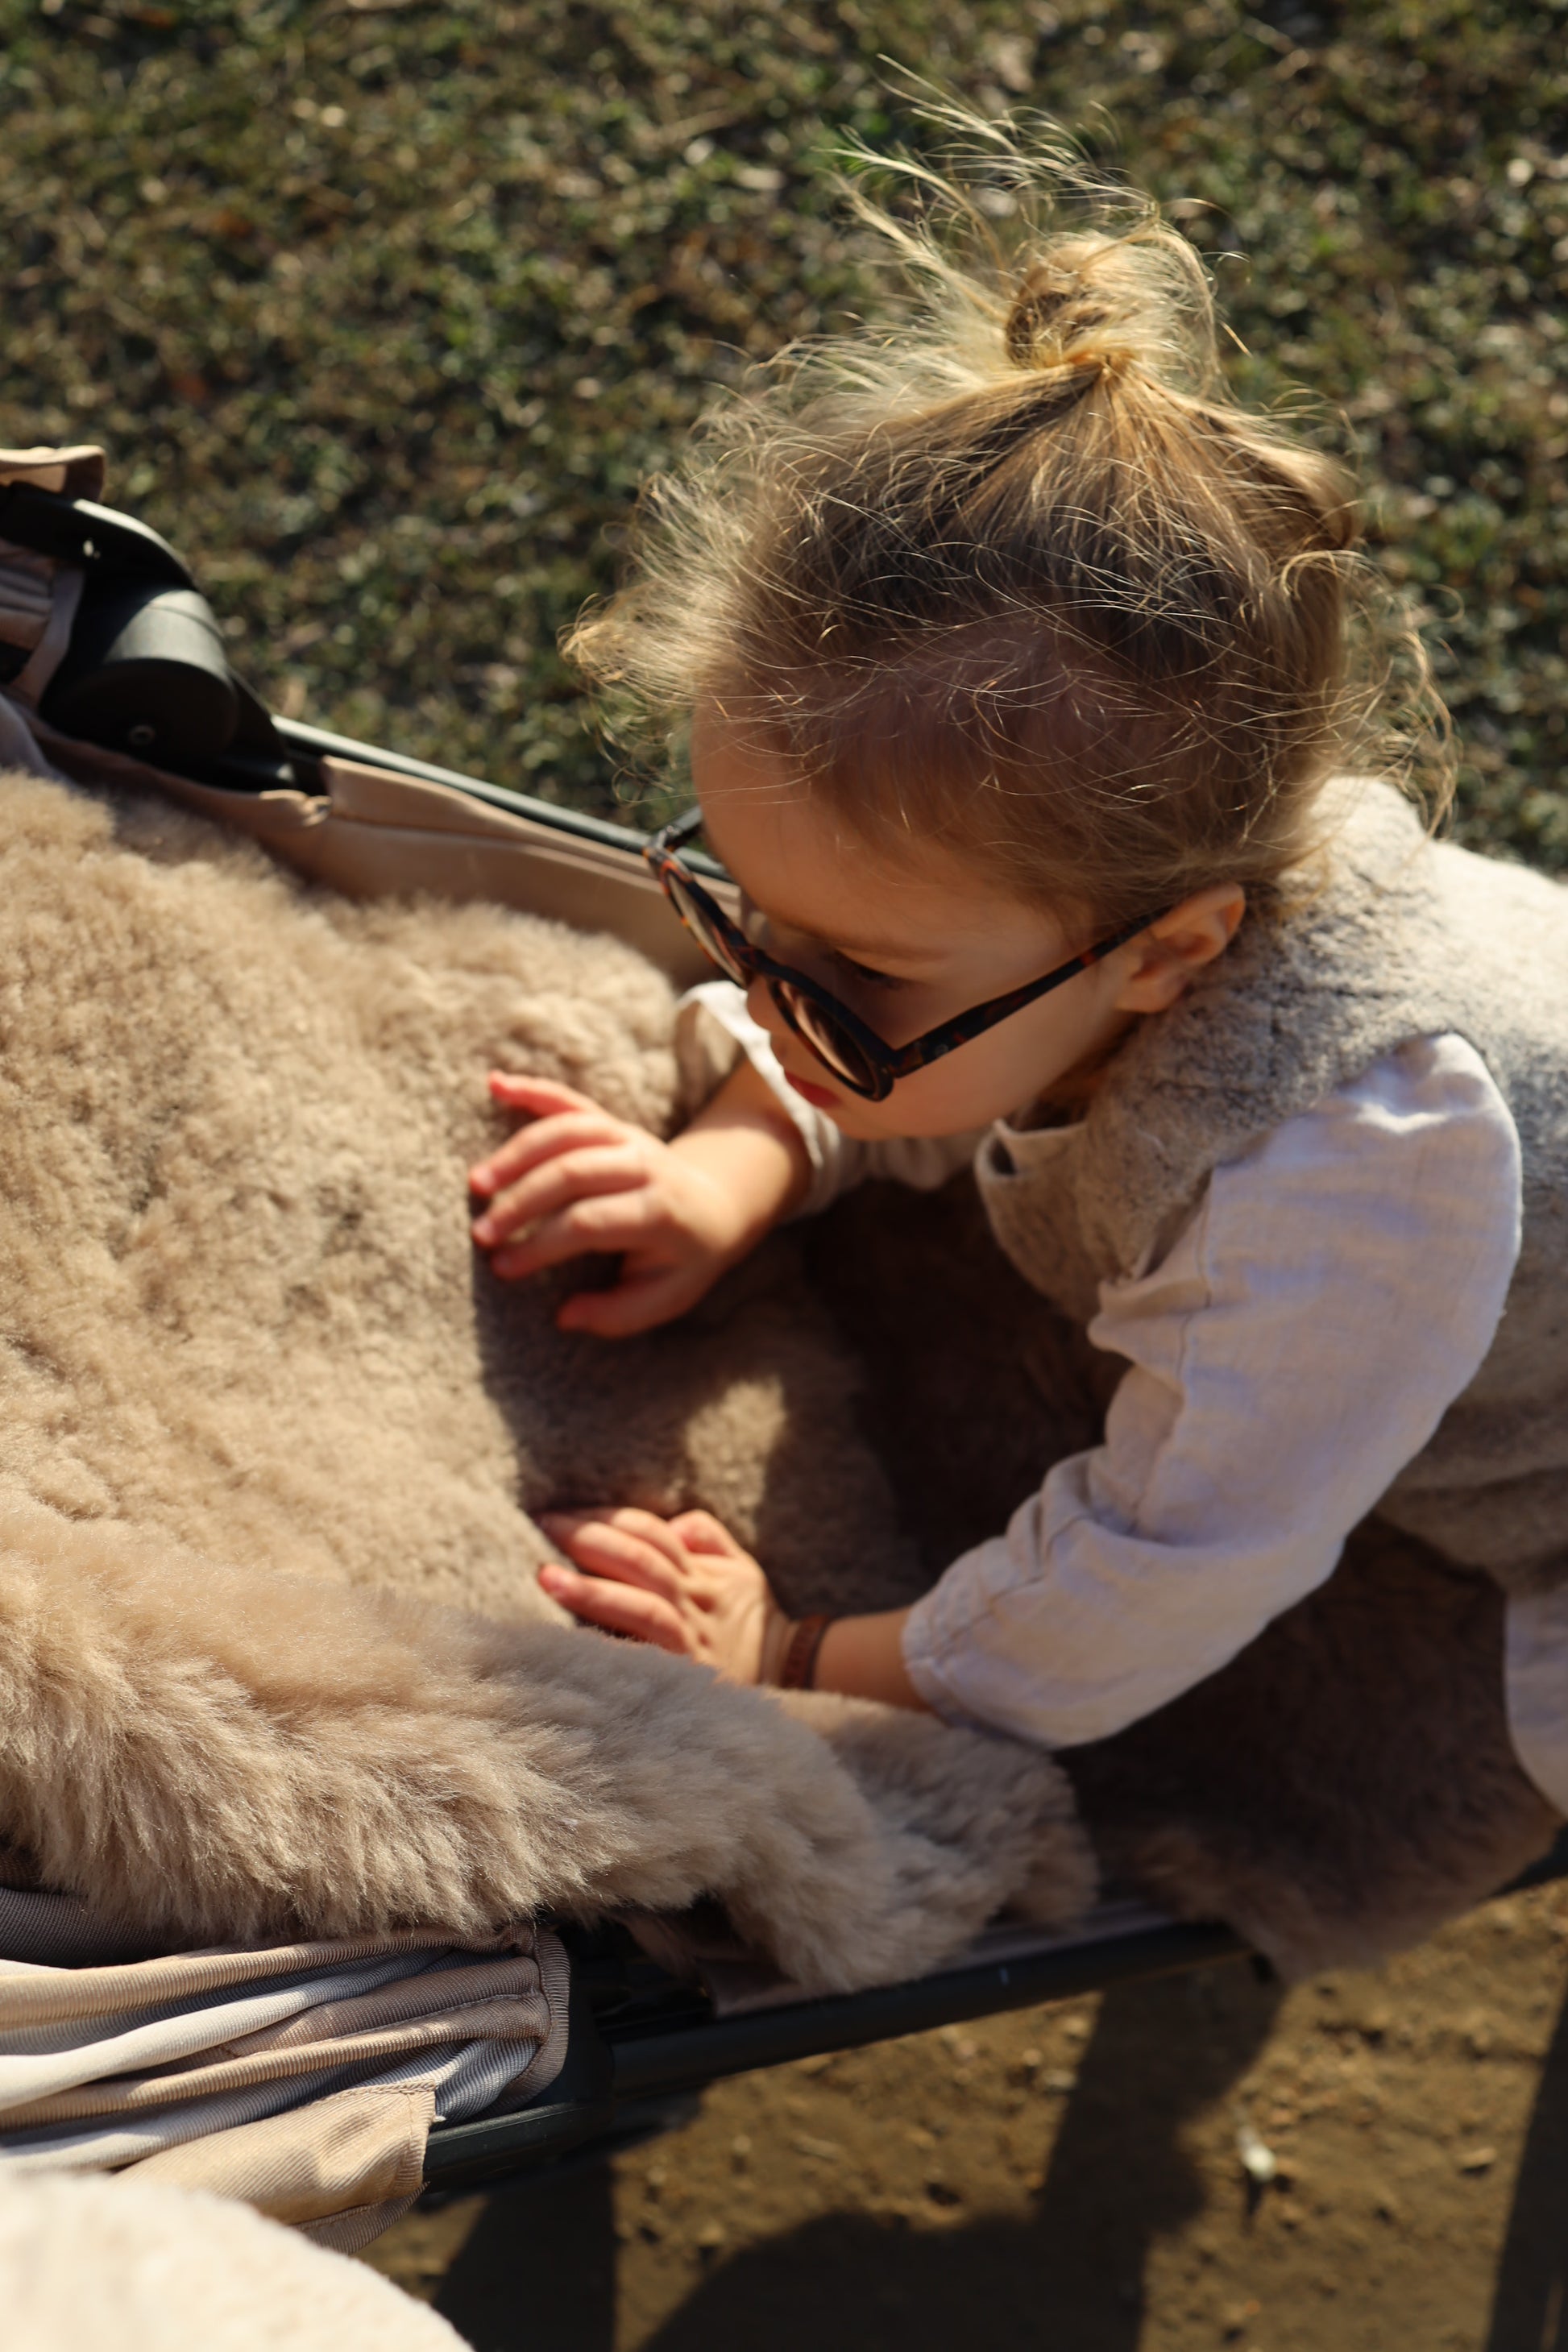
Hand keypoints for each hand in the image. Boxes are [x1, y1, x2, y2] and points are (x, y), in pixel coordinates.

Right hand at [469, 1074, 765, 1337]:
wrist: (718, 1205)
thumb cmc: (685, 1258)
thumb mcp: (668, 1296)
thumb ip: (619, 1314)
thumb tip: (565, 1317)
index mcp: (659, 1211)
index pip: (589, 1222)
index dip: (543, 1244)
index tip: (504, 1267)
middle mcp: (644, 1165)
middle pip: (573, 1173)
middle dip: (522, 1202)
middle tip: (480, 1234)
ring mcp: (628, 1137)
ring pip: (566, 1132)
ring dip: (517, 1153)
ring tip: (477, 1183)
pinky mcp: (612, 1123)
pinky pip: (571, 1101)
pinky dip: (534, 1090)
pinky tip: (496, 1084)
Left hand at [537, 1506, 782, 1684]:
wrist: (796, 1677)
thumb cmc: (752, 1623)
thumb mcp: (741, 1571)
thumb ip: (707, 1536)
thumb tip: (669, 1523)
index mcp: (704, 1571)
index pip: (651, 1532)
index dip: (608, 1517)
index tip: (561, 1512)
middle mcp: (697, 1600)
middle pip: (641, 1559)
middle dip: (589, 1539)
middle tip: (543, 1527)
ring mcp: (693, 1637)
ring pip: (642, 1603)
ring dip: (592, 1588)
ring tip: (547, 1577)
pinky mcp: (689, 1674)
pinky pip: (651, 1648)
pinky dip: (616, 1635)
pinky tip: (574, 1634)